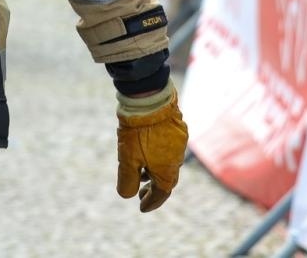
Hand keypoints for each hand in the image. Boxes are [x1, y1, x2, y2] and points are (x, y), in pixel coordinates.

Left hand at [117, 85, 187, 211]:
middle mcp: (177, 158)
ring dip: (155, 171)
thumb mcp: (127, 159)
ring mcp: (179, 142)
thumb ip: (127, 181)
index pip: (162, 193)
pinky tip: (147, 151)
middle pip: (167, 179)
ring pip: (168, 163)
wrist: (149, 98)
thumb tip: (128, 195)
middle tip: (140, 193)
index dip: (151, 202)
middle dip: (154, 188)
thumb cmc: (138, 131)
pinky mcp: (177, 128)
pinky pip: (169, 148)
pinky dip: (158, 156)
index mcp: (167, 169)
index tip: (141, 208)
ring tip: (141, 171)